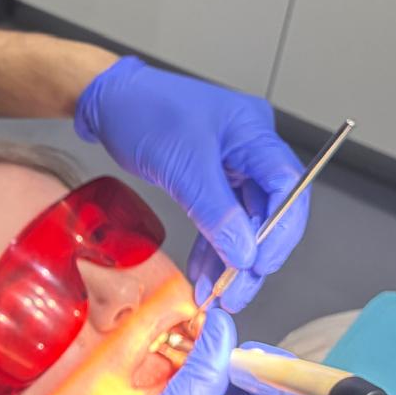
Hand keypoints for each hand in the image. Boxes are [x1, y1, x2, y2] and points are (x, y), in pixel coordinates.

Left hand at [74, 56, 307, 311]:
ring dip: (231, 258)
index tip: (260, 265)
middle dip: (253, 255)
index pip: (287, 188)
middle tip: (236, 293)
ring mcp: (230, 164)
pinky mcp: (208, 177)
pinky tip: (206, 272)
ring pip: (243, 220)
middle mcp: (249, 148)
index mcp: (254, 132)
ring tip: (217, 294)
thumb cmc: (144, 112)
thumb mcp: (183, 165)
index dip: (280, 231)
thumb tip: (244, 253)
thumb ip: (217, 211)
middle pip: (269, 210)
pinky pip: (220, 218)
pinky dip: (213, 246)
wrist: (108, 100)